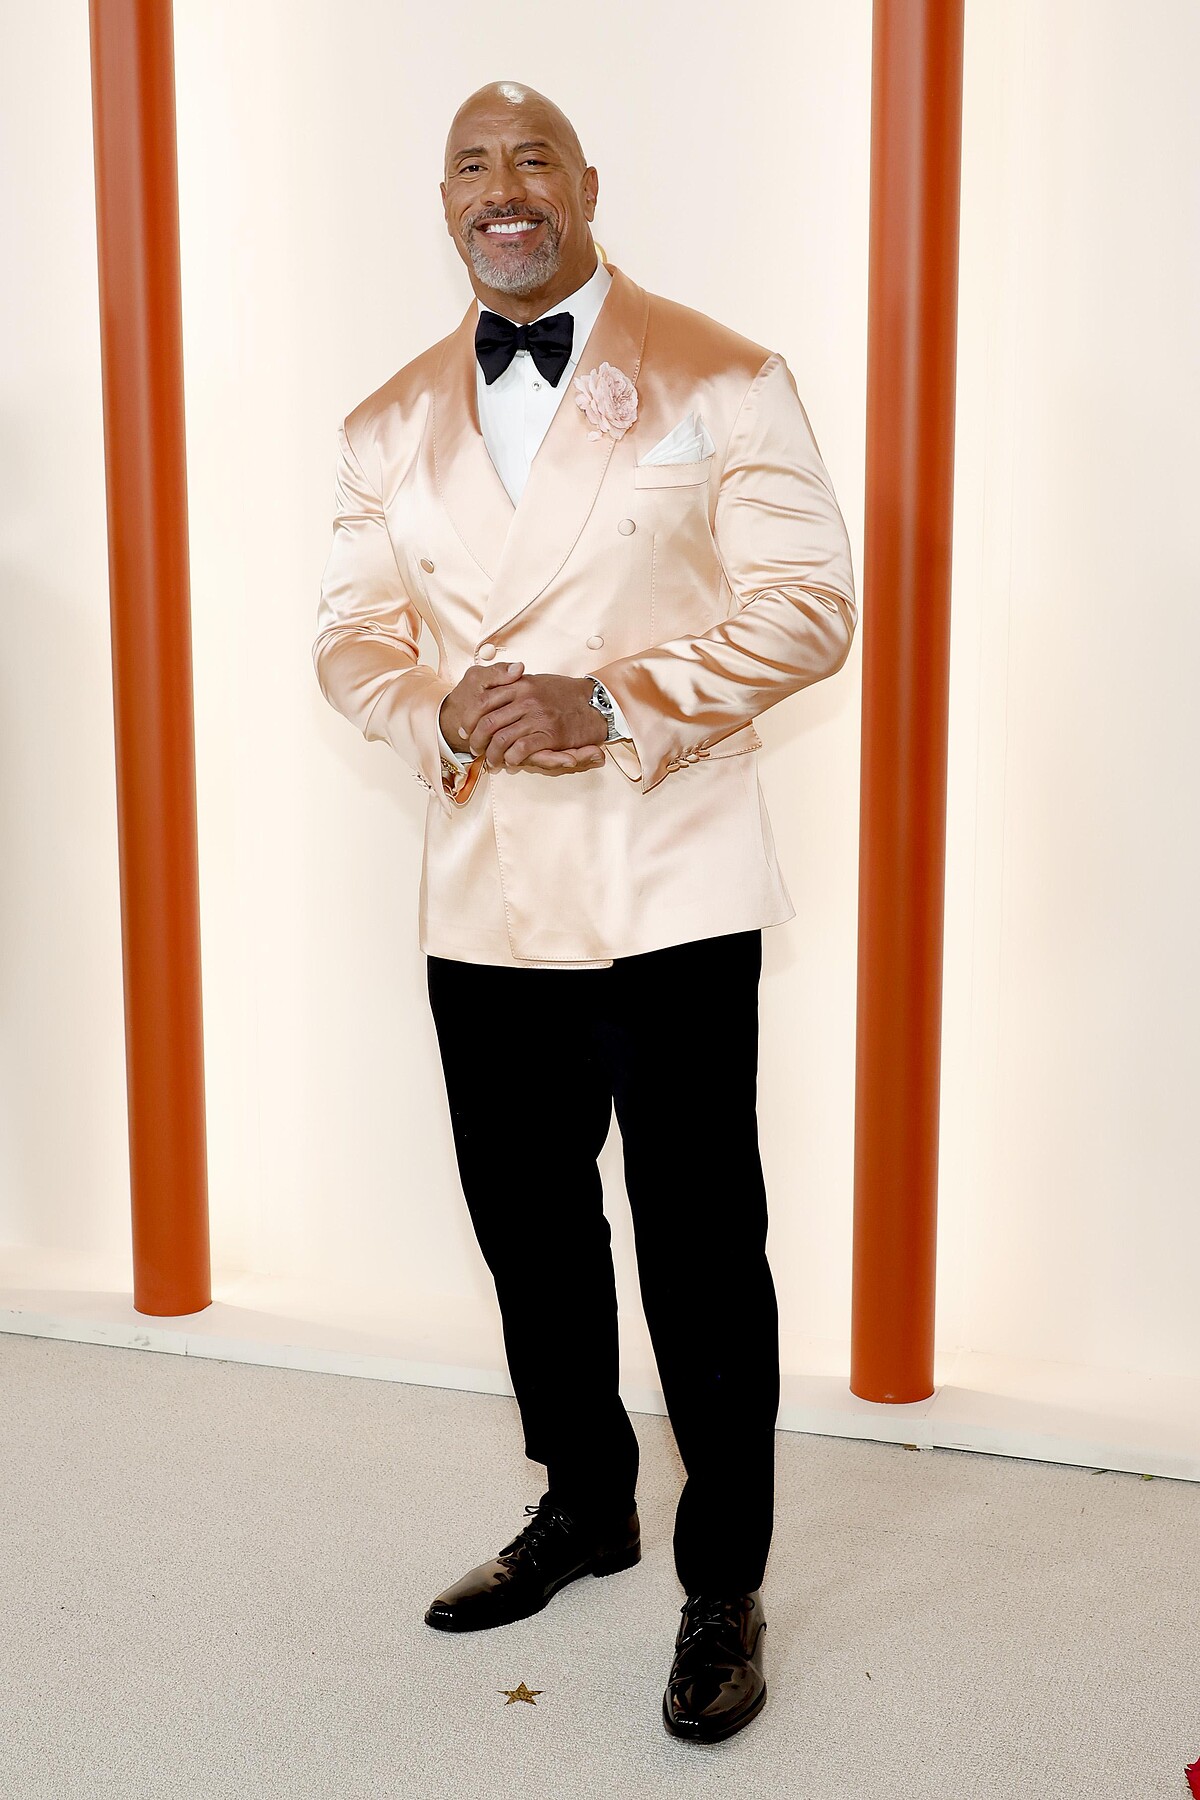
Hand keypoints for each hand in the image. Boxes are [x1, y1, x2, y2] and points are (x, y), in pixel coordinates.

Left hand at [442, 664, 607, 772]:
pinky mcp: (549, 733)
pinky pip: (521, 749)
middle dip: (476, 741)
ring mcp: (537, 716)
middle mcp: (525, 698)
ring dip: (492, 755)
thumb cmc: (564, 693)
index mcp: (519, 684)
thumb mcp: (536, 681)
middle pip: (487, 722)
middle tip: (474, 750)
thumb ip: (514, 684)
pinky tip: (511, 762)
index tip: (465, 729)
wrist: (595, 702)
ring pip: (501, 739)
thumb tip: (492, 689)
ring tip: (491, 762)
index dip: (469, 719)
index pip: (482, 701)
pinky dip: (511, 758)